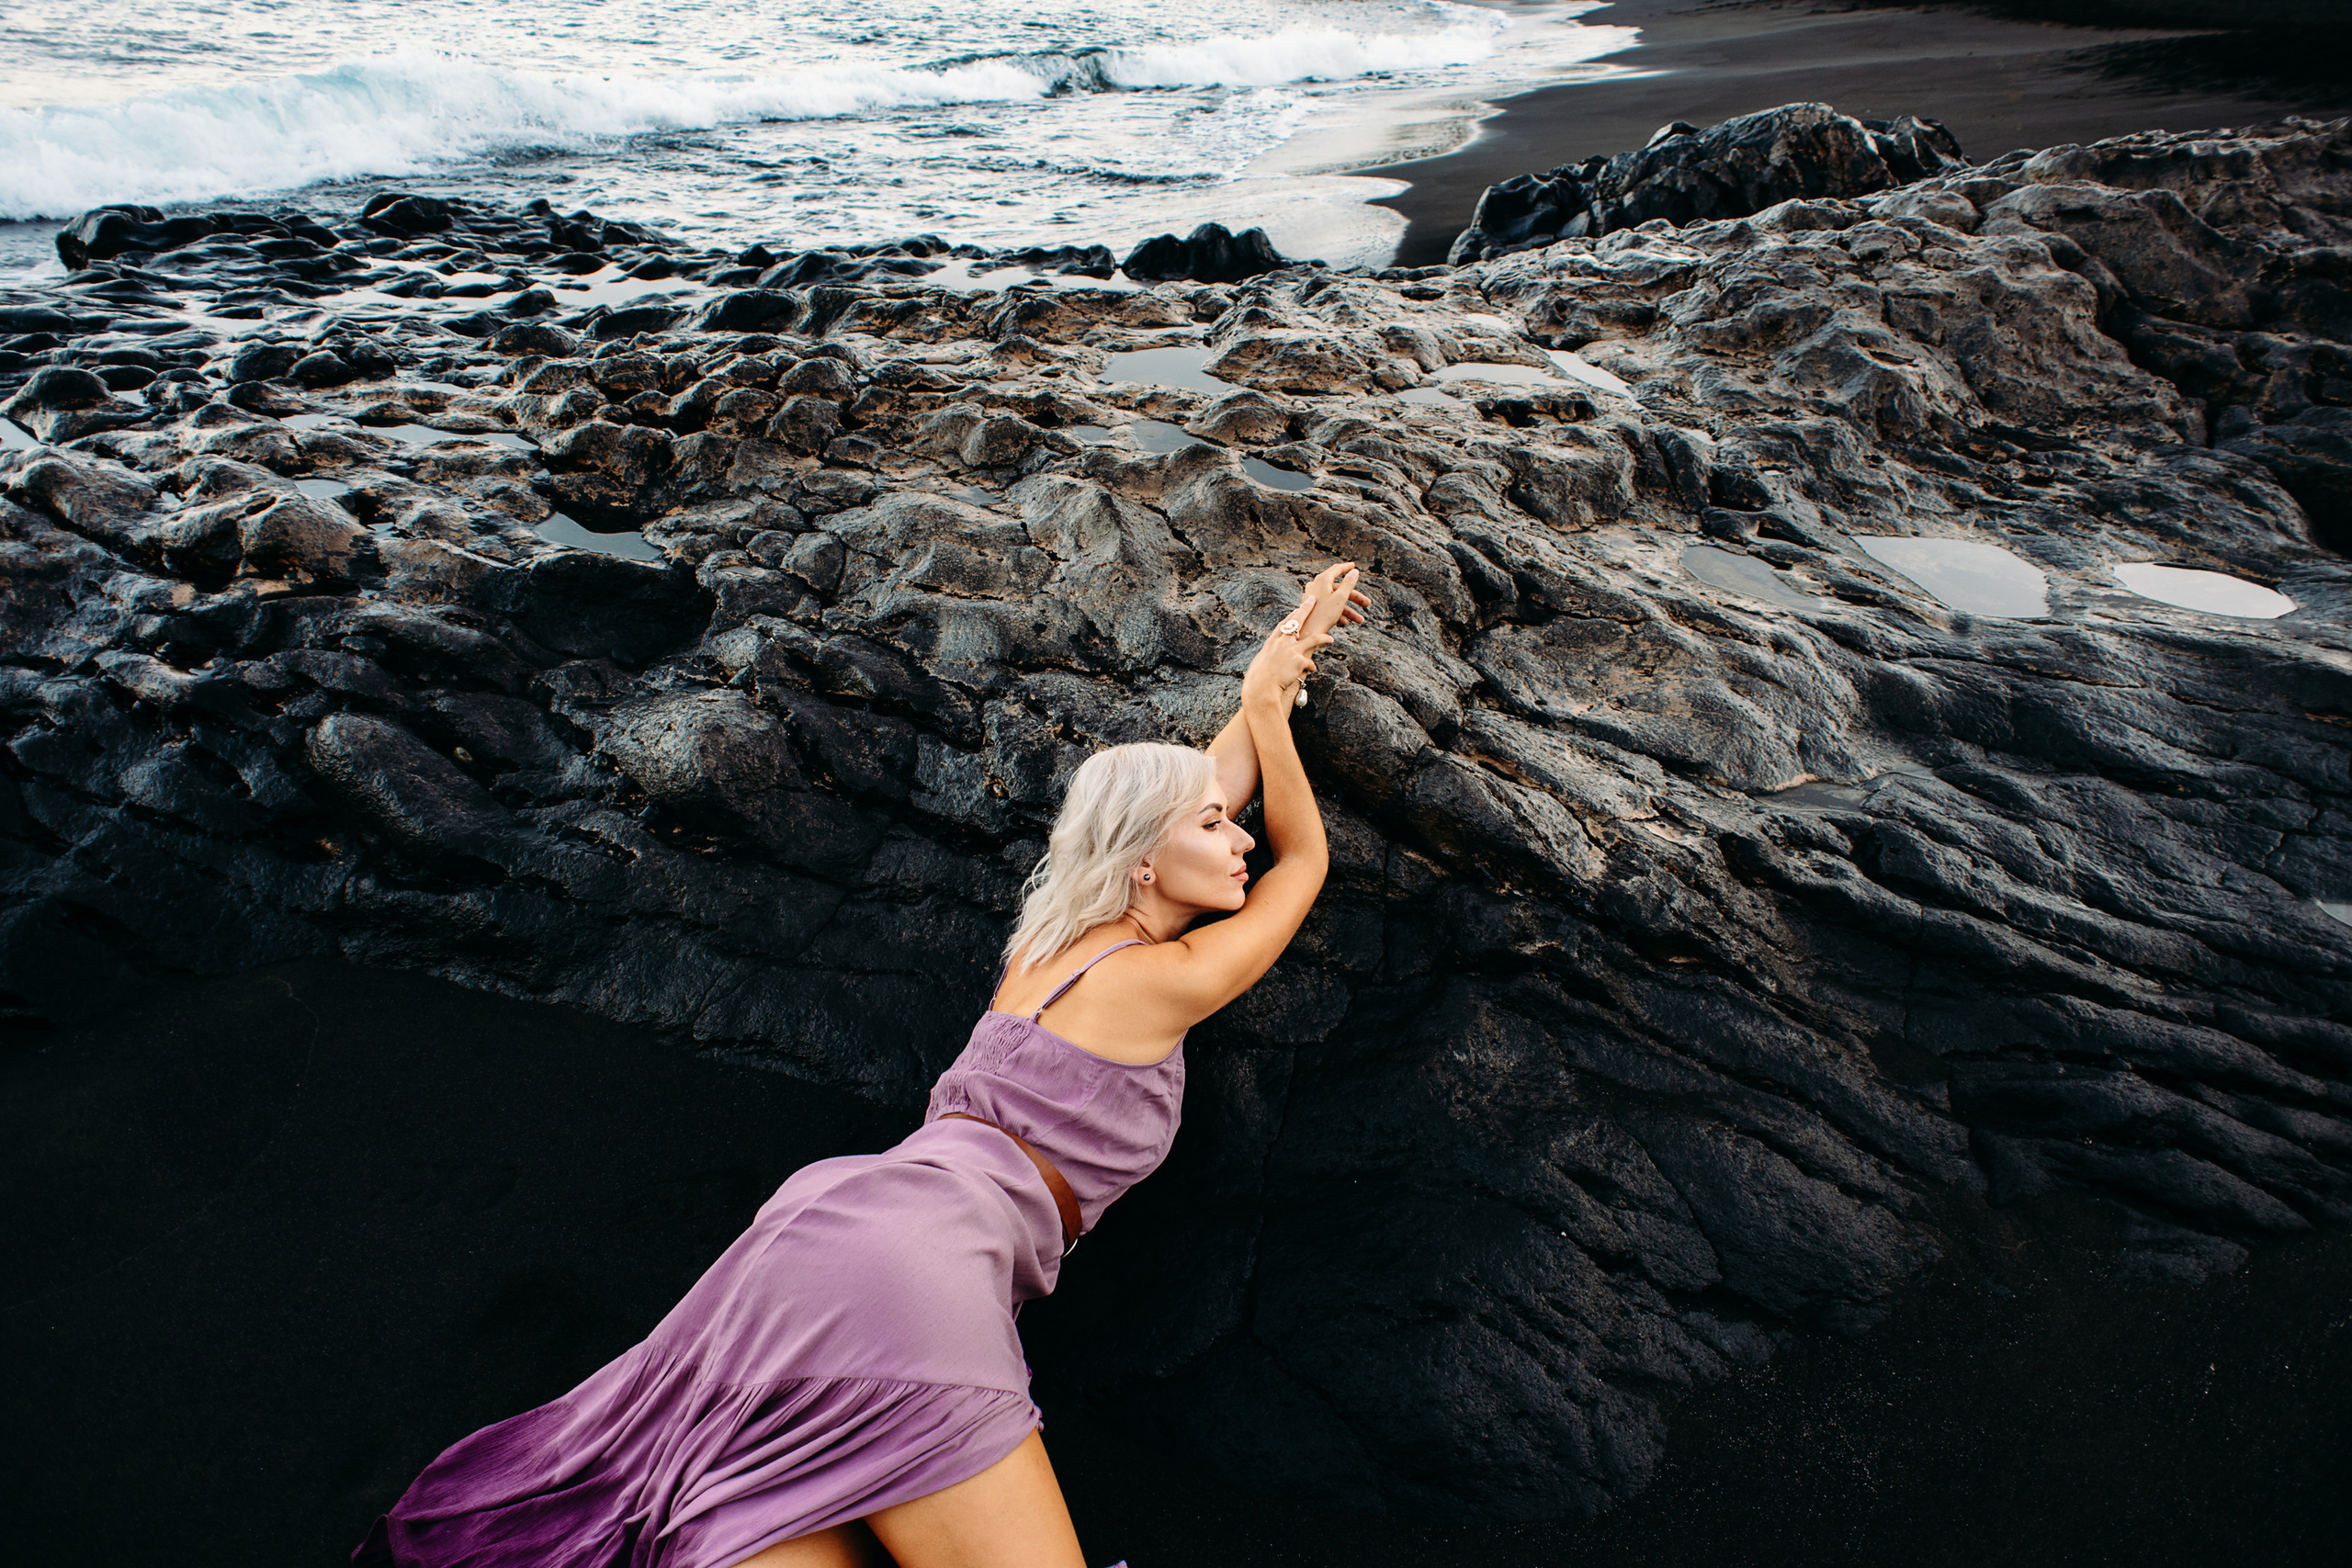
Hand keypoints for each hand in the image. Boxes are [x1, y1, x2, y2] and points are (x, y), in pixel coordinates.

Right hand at [1242, 562, 1360, 710]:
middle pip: (1297, 622)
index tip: (1296, 610)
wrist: (1261, 688)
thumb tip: (1270, 661)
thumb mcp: (1260, 664)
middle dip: (1306, 609)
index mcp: (1271, 643)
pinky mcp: (1299, 660)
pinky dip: (1310, 667)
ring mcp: (1291, 650)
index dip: (1290, 617)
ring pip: (1313, 639)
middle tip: (1313, 600)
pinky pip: (1310, 663)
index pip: (1283, 625)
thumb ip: (1268, 659)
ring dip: (1323, 638)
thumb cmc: (1257, 681)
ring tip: (1331, 639)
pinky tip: (1311, 670)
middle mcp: (1281, 643)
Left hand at [1298, 561, 1370, 636]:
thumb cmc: (1323, 615)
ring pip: (1335, 600)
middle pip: (1339, 588)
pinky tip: (1345, 622)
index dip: (1347, 567)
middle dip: (1355, 598)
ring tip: (1360, 620)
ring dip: (1349, 610)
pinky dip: (1338, 613)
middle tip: (1367, 604)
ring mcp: (1313, 596)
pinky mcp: (1312, 607)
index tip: (1354, 566)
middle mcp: (1316, 585)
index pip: (1337, 569)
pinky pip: (1328, 607)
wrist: (1306, 633)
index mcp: (1323, 580)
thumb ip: (1349, 583)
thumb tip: (1355, 571)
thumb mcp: (1340, 598)